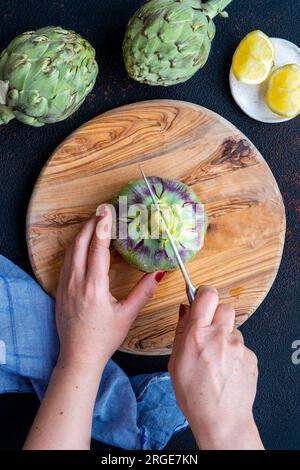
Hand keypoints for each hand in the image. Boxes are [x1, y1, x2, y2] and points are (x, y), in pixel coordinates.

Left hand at [55, 204, 163, 370]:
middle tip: (102, 211)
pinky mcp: (61, 289)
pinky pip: (66, 261)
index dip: (103, 227)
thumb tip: (158, 273)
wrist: (78, 355)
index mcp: (94, 288)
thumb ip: (143, 292)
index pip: (98, 249)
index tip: (108, 211)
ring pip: (70, 251)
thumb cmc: (103, 338)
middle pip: (80, 244)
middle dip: (91, 224)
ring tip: (94, 223)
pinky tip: (83, 244)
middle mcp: (77, 283)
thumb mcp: (127, 316)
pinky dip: (75, 247)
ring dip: (82, 234)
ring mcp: (66, 285)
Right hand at [168, 286, 263, 449]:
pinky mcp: (251, 356)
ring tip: (217, 359)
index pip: (207, 295)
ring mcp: (238, 346)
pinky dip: (234, 353)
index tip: (202, 298)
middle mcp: (220, 336)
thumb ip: (181, 331)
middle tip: (209, 331)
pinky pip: (242, 346)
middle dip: (216, 315)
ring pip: (233, 329)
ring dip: (225, 337)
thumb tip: (185, 309)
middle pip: (224, 307)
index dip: (204, 294)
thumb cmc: (193, 395)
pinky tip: (226, 370)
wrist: (221, 419)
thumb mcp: (175, 361)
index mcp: (197, 334)